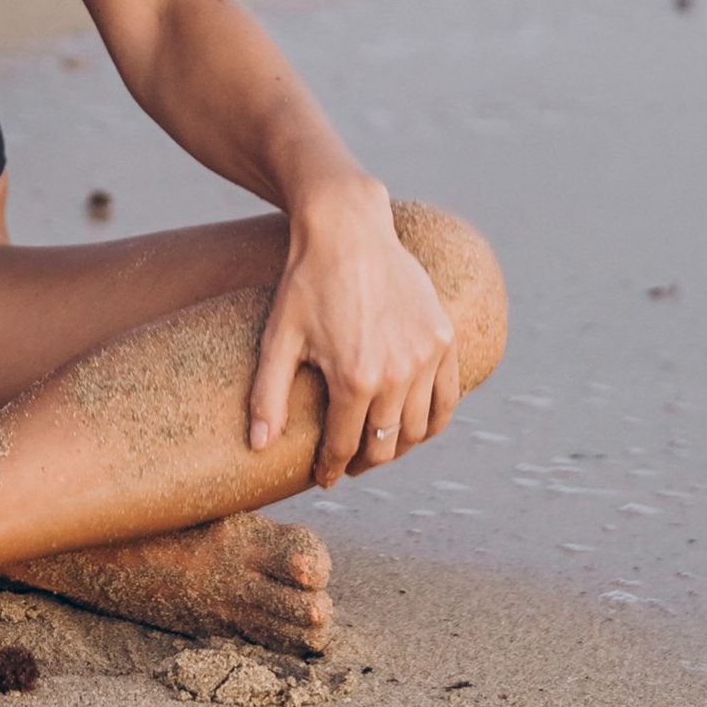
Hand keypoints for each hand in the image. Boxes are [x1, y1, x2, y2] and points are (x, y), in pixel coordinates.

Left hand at [248, 179, 459, 486]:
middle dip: (363, 461)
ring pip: (419, 430)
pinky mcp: (443, 338)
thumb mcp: (279, 337)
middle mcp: (397, 373)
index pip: (344, 446)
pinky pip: (448, 399)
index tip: (323, 477)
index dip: (331, 468)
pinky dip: (433, 422)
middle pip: (384, 446)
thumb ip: (267, 396)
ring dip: (398, 448)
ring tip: (377, 446)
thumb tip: (258, 448)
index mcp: (354, 378)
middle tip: (348, 463)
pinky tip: (413, 426)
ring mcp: (426, 356)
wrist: (348, 228)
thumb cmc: (306, 282)